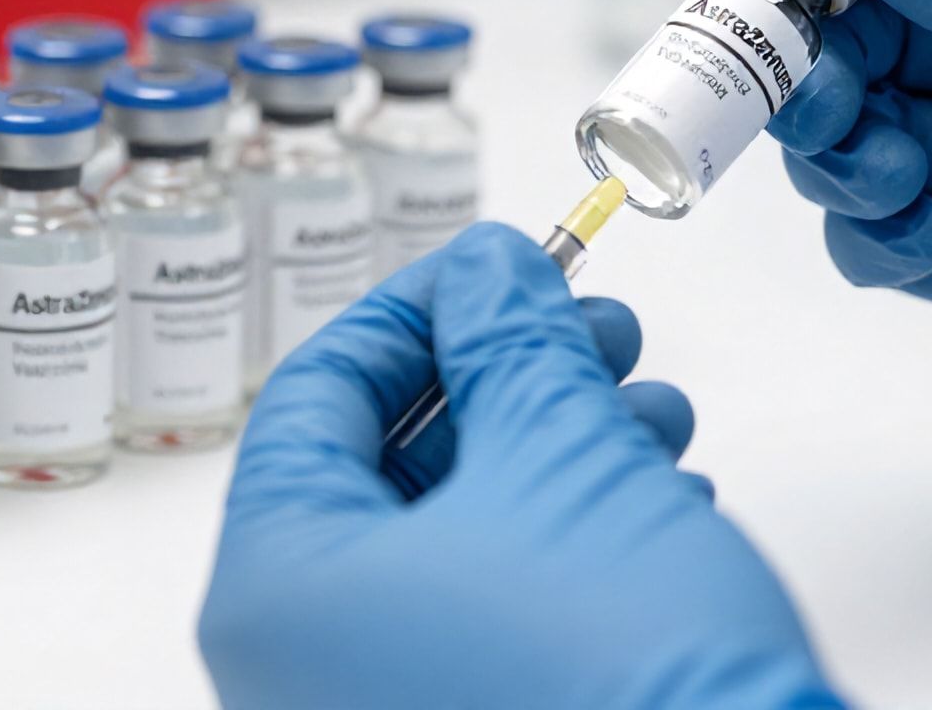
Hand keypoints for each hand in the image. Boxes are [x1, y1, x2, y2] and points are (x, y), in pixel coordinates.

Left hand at [199, 225, 842, 709]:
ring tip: (651, 403)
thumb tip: (486, 268)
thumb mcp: (560, 460)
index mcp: (275, 589)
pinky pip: (488, 607)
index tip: (490, 266)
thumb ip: (510, 341)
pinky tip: (656, 489)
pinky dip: (566, 536)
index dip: (413, 311)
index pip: (315, 398)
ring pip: (455, 534)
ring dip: (557, 447)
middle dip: (509, 377)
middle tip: (594, 325)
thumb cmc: (619, 675)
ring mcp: (375, 705)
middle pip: (391, 466)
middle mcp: (299, 665)